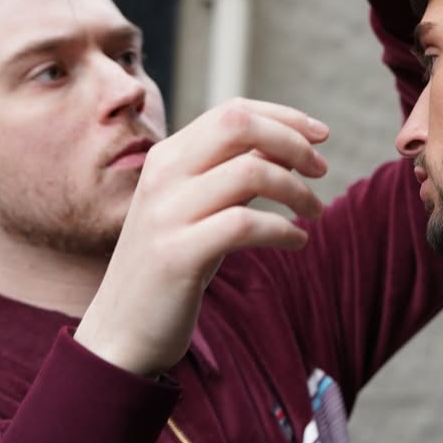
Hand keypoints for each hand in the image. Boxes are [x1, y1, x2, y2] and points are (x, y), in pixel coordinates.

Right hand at [75, 100, 329, 375]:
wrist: (121, 331)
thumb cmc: (173, 263)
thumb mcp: (199, 207)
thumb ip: (233, 173)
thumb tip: (288, 147)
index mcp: (167, 156)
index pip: (233, 111)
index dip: (284, 117)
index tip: (321, 135)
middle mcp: (162, 175)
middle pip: (239, 125)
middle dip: (292, 141)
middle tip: (321, 170)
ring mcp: (166, 214)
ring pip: (251, 172)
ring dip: (297, 190)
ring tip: (314, 213)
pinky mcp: (177, 255)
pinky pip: (246, 225)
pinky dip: (283, 229)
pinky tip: (297, 241)